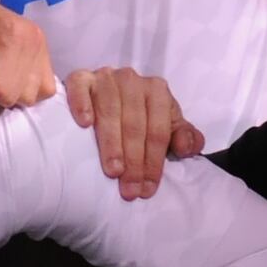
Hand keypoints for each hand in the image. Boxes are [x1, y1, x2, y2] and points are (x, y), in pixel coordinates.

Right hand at [57, 65, 199, 198]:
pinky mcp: (81, 78)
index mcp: (157, 90)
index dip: (154, 162)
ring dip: (111, 143)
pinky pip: (80, 88)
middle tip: (129, 189)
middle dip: (134, 161)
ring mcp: (105, 77)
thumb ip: (183, 137)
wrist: (106, 93)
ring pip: (110, 111)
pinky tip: (84, 124)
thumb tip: (186, 148)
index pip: (158, 131)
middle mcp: (132, 80)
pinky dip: (82, 104)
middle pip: (135, 125)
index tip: (147, 189)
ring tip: (113, 171)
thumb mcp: (166, 126)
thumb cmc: (139, 115)